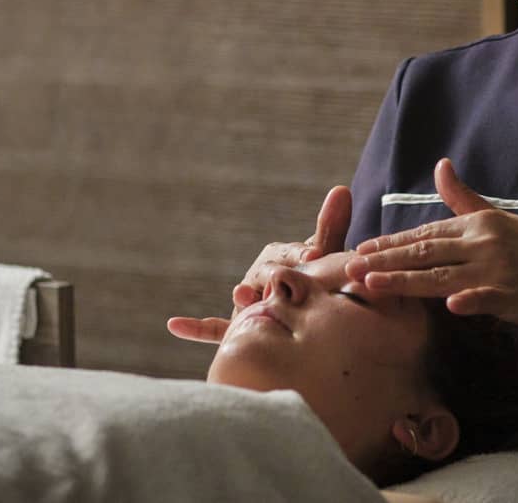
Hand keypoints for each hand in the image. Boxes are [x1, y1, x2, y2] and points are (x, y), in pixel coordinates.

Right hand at [166, 185, 352, 343]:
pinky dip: (197, 327)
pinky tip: (175, 324)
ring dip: (242, 297)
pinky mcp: (239, 328)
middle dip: (272, 276)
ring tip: (243, 296)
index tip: (315, 253)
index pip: (287, 251)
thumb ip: (330, 227)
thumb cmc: (321, 283)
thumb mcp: (329, 258)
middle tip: (282, 279)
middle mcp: (258, 275)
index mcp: (279, 256)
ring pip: (244, 297)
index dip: (301, 252)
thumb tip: (341, 188)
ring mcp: (247, 301)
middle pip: (262, 273)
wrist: (315, 316)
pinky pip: (216, 328)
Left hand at [344, 158, 517, 330]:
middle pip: (424, 253)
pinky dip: (468, 301)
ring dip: (405, 281)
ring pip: (442, 277)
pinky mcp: (514, 296)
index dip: (390, 243)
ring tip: (372, 286)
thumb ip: (463, 197)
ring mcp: (497, 270)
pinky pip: (487, 299)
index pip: (424, 234)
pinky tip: (448, 307)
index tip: (359, 249)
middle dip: (384, 260)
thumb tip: (440, 165)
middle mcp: (483, 244)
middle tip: (348, 268)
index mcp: (477, 225)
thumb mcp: (498, 219)